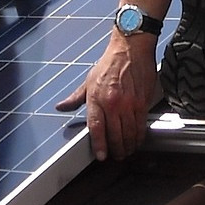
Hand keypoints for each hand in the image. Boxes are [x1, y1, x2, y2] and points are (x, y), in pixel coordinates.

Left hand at [55, 37, 157, 160]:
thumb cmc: (110, 63)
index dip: (99, 145)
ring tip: (126, 151)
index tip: (101, 156)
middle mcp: (113, 103)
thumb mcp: (88, 80)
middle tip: (116, 156)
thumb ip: (75, 98)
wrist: (131, 48)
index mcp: (97, 98)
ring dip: (128, 146)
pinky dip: (139, 136)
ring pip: (130, 133)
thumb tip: (62, 107)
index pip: (96, 128)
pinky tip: (137, 139)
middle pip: (115, 135)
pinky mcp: (143, 102)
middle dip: (116, 150)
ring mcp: (130, 104)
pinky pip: (141, 125)